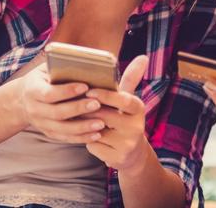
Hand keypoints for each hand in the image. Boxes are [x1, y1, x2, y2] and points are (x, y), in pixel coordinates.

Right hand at [18, 63, 105, 142]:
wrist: (22, 100)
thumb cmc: (42, 79)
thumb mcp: (45, 69)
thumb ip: (60, 66)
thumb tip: (85, 62)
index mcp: (33, 90)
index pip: (49, 93)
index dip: (66, 91)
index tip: (85, 86)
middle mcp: (35, 109)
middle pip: (57, 112)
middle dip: (78, 109)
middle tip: (97, 104)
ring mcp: (41, 123)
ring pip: (62, 129)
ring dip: (82, 128)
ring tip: (101, 123)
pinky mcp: (49, 133)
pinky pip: (65, 138)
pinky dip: (81, 138)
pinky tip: (97, 135)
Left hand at [83, 55, 149, 171]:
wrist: (132, 153)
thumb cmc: (125, 119)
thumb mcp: (129, 101)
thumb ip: (131, 79)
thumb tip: (142, 57)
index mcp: (138, 108)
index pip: (124, 99)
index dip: (106, 95)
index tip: (89, 90)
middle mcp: (137, 126)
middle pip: (105, 115)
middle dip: (87, 110)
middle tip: (73, 104)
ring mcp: (128, 144)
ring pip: (96, 131)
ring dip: (85, 125)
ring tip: (77, 118)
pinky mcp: (118, 158)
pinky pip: (93, 146)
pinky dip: (88, 141)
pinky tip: (89, 137)